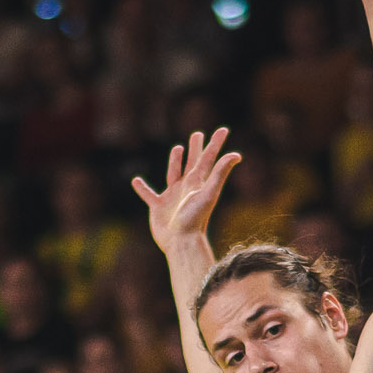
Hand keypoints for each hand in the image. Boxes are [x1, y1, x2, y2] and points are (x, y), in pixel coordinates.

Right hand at [132, 128, 240, 255]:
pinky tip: (136, 181)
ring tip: (178, 149)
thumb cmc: (195, 218)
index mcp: (199, 182)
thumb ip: (220, 172)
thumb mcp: (209, 192)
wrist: (181, 242)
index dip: (216, 144)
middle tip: (198, 134)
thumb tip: (236, 154)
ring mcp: (173, 197)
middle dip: (196, 148)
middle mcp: (187, 187)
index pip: (208, 158)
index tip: (223, 130)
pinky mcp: (158, 207)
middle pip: (193, 162)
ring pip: (173, 174)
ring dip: (175, 161)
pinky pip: (149, 194)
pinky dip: (142, 188)